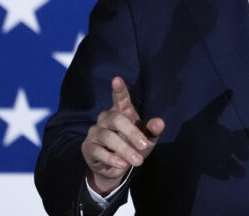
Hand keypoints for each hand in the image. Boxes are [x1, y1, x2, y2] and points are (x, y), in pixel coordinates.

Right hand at [81, 76, 164, 194]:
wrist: (115, 169)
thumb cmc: (132, 148)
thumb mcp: (147, 141)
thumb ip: (152, 131)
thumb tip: (160, 122)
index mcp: (121, 113)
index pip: (120, 99)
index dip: (119, 90)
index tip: (117, 79)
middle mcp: (106, 119)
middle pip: (117, 119)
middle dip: (132, 132)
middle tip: (144, 146)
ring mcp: (95, 132)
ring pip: (108, 136)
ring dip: (124, 150)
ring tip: (137, 161)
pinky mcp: (88, 147)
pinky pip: (98, 151)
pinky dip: (112, 158)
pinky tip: (122, 165)